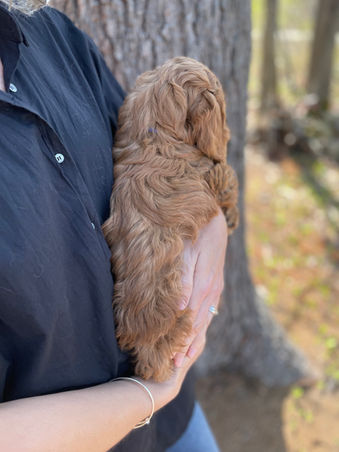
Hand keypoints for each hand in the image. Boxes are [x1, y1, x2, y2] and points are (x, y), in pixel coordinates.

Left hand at [174, 207, 227, 366]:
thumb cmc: (196, 233)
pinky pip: (209, 311)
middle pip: (198, 323)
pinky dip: (202, 326)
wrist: (214, 220)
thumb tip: (181, 307)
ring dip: (195, 340)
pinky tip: (197, 335)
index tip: (170, 358)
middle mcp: (212, 290)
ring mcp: (216, 288)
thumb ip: (184, 278)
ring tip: (184, 359)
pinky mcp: (216, 285)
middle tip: (174, 367)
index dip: (181, 339)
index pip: (190, 318)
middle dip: (187, 345)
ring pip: (205, 319)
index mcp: (204, 284)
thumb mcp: (189, 251)